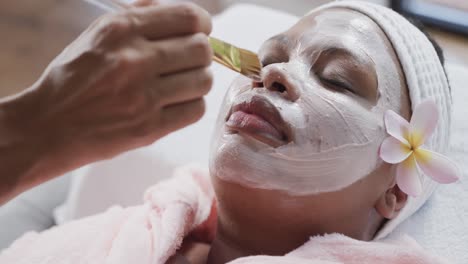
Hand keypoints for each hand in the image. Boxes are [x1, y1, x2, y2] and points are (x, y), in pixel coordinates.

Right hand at [0, 3, 212, 202]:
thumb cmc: (74, 78)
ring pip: (204, 80)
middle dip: (201, 53)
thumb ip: (139, 18)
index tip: (200, 32)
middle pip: (202, 49)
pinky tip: (176, 103)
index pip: (188, 17)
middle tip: (189, 61)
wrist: (49, 126)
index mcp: (121, 29)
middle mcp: (135, 59)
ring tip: (182, 84)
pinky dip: (191, 105)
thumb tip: (183, 16)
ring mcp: (143, 96)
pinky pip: (196, 110)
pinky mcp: (149, 128)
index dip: (203, 24)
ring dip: (198, 80)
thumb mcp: (97, 35)